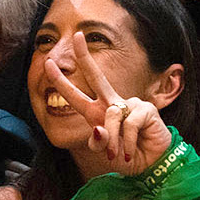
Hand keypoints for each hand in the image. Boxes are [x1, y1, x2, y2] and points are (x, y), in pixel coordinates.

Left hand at [42, 31, 172, 170]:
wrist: (152, 163)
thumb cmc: (126, 154)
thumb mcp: (106, 152)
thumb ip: (98, 142)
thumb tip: (98, 129)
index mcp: (97, 112)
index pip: (76, 94)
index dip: (61, 80)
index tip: (48, 62)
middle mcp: (112, 104)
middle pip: (96, 76)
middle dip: (85, 57)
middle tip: (76, 36)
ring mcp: (130, 104)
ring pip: (111, 116)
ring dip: (112, 140)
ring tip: (116, 154)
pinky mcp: (145, 109)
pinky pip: (129, 125)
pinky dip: (128, 142)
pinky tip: (131, 151)